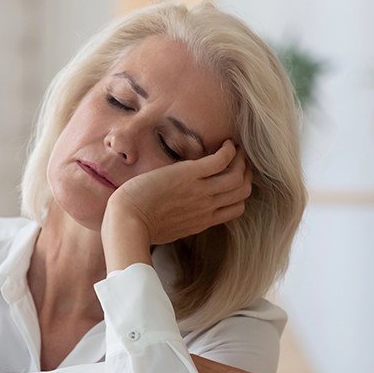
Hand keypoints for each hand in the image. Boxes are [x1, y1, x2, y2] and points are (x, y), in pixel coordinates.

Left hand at [105, 140, 252, 245]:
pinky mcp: (189, 176)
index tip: (234, 178)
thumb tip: (179, 213)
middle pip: (243, 191)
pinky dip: (229, 150)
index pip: (236, 208)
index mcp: (202, 221)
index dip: (239, 192)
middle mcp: (207, 207)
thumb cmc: (138, 225)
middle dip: (245, 173)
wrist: (127, 222)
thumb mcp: (168, 228)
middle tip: (239, 159)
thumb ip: (182, 220)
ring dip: (241, 159)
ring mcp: (200, 191)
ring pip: (237, 176)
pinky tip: (225, 143)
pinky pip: (222, 161)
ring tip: (235, 148)